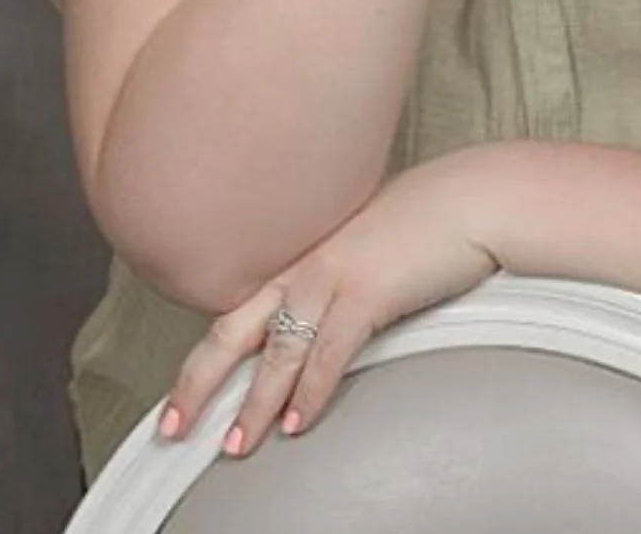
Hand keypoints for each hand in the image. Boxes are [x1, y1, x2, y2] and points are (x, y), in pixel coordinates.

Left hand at [157, 149, 502, 458]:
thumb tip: (326, 308)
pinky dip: (308, 394)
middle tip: (172, 425)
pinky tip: (297, 422)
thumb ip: (337, 271)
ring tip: (236, 443)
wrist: (468, 198)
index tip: (183, 391)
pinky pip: (327, 353)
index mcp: (301, 251)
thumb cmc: (427, 219)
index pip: (237, 309)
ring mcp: (332, 275)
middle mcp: (305, 262)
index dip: (205, 355)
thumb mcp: (365, 240)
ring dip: (252, 404)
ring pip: (275, 351)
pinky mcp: (367, 292)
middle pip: (232, 329)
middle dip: (196, 383)